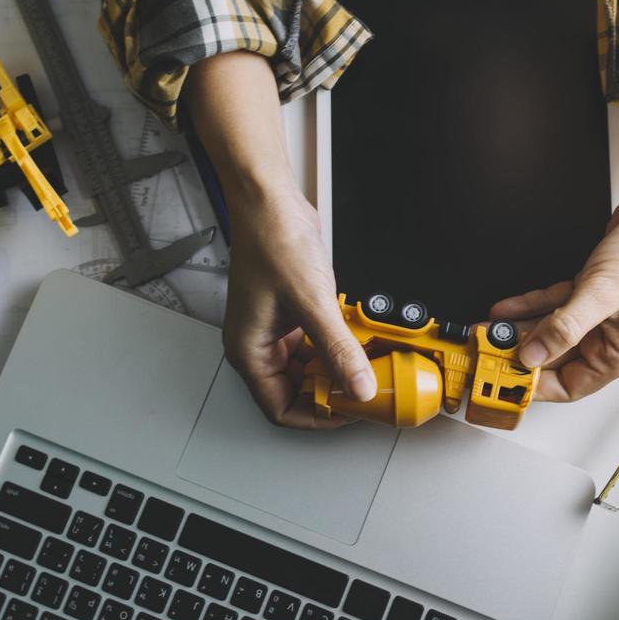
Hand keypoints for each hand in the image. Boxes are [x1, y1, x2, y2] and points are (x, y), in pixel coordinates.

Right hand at [223, 192, 375, 427]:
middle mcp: (259, 346)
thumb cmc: (271, 241)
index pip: (281, 409)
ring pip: (311, 368)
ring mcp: (276, 330)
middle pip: (298, 391)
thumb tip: (359, 386)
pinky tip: (361, 341)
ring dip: (339, 369)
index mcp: (249, 351)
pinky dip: (339, 346)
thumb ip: (338, 349)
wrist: (271, 202)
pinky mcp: (293, 315)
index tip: (350, 412)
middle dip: (332, 393)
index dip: (317, 417)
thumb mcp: (312, 302)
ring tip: (369, 366)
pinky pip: (317, 344)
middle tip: (366, 390)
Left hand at [490, 189, 618, 400]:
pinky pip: (551, 306)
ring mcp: (597, 314)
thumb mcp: (603, 294)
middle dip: (517, 355)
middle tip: (486, 352)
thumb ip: (565, 328)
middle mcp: (608, 338)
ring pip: (548, 331)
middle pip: (553, 358)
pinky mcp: (588, 291)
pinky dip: (527, 306)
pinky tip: (504, 310)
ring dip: (517, 330)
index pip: (568, 385)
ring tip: (486, 331)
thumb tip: (533, 355)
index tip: (503, 377)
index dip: (533, 384)